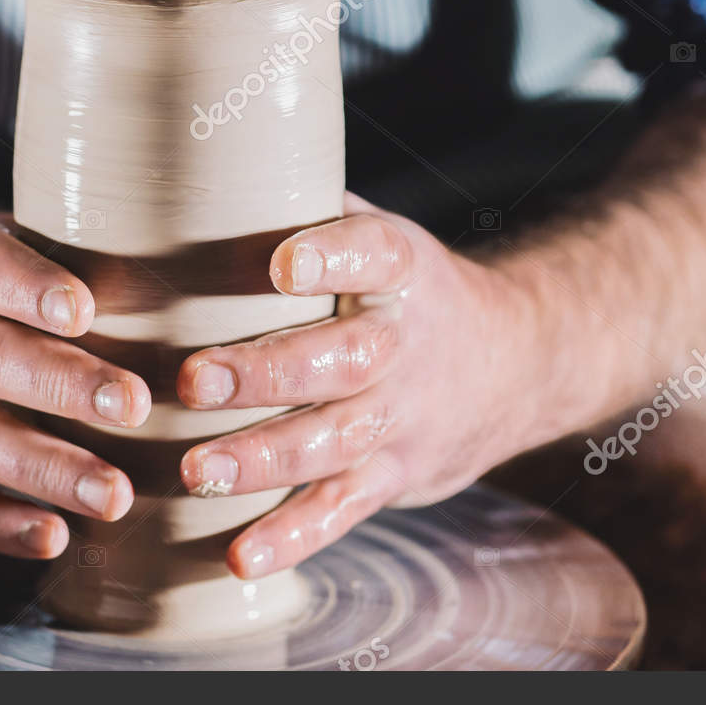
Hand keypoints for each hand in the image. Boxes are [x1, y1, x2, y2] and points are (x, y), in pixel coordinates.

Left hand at [175, 193, 552, 579]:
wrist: (513, 362)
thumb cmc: (399, 287)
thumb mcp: (375, 230)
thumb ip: (301, 201)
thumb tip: (202, 147)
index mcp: (400, 269)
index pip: (374, 253)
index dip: (333, 257)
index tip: (283, 262)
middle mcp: (404, 343)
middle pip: (343, 360)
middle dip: (268, 373)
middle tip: (192, 379)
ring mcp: (402, 416)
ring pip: (336, 441)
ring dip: (264, 460)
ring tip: (197, 469)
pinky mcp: (391, 475)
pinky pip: (343, 509)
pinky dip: (295, 536)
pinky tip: (241, 558)